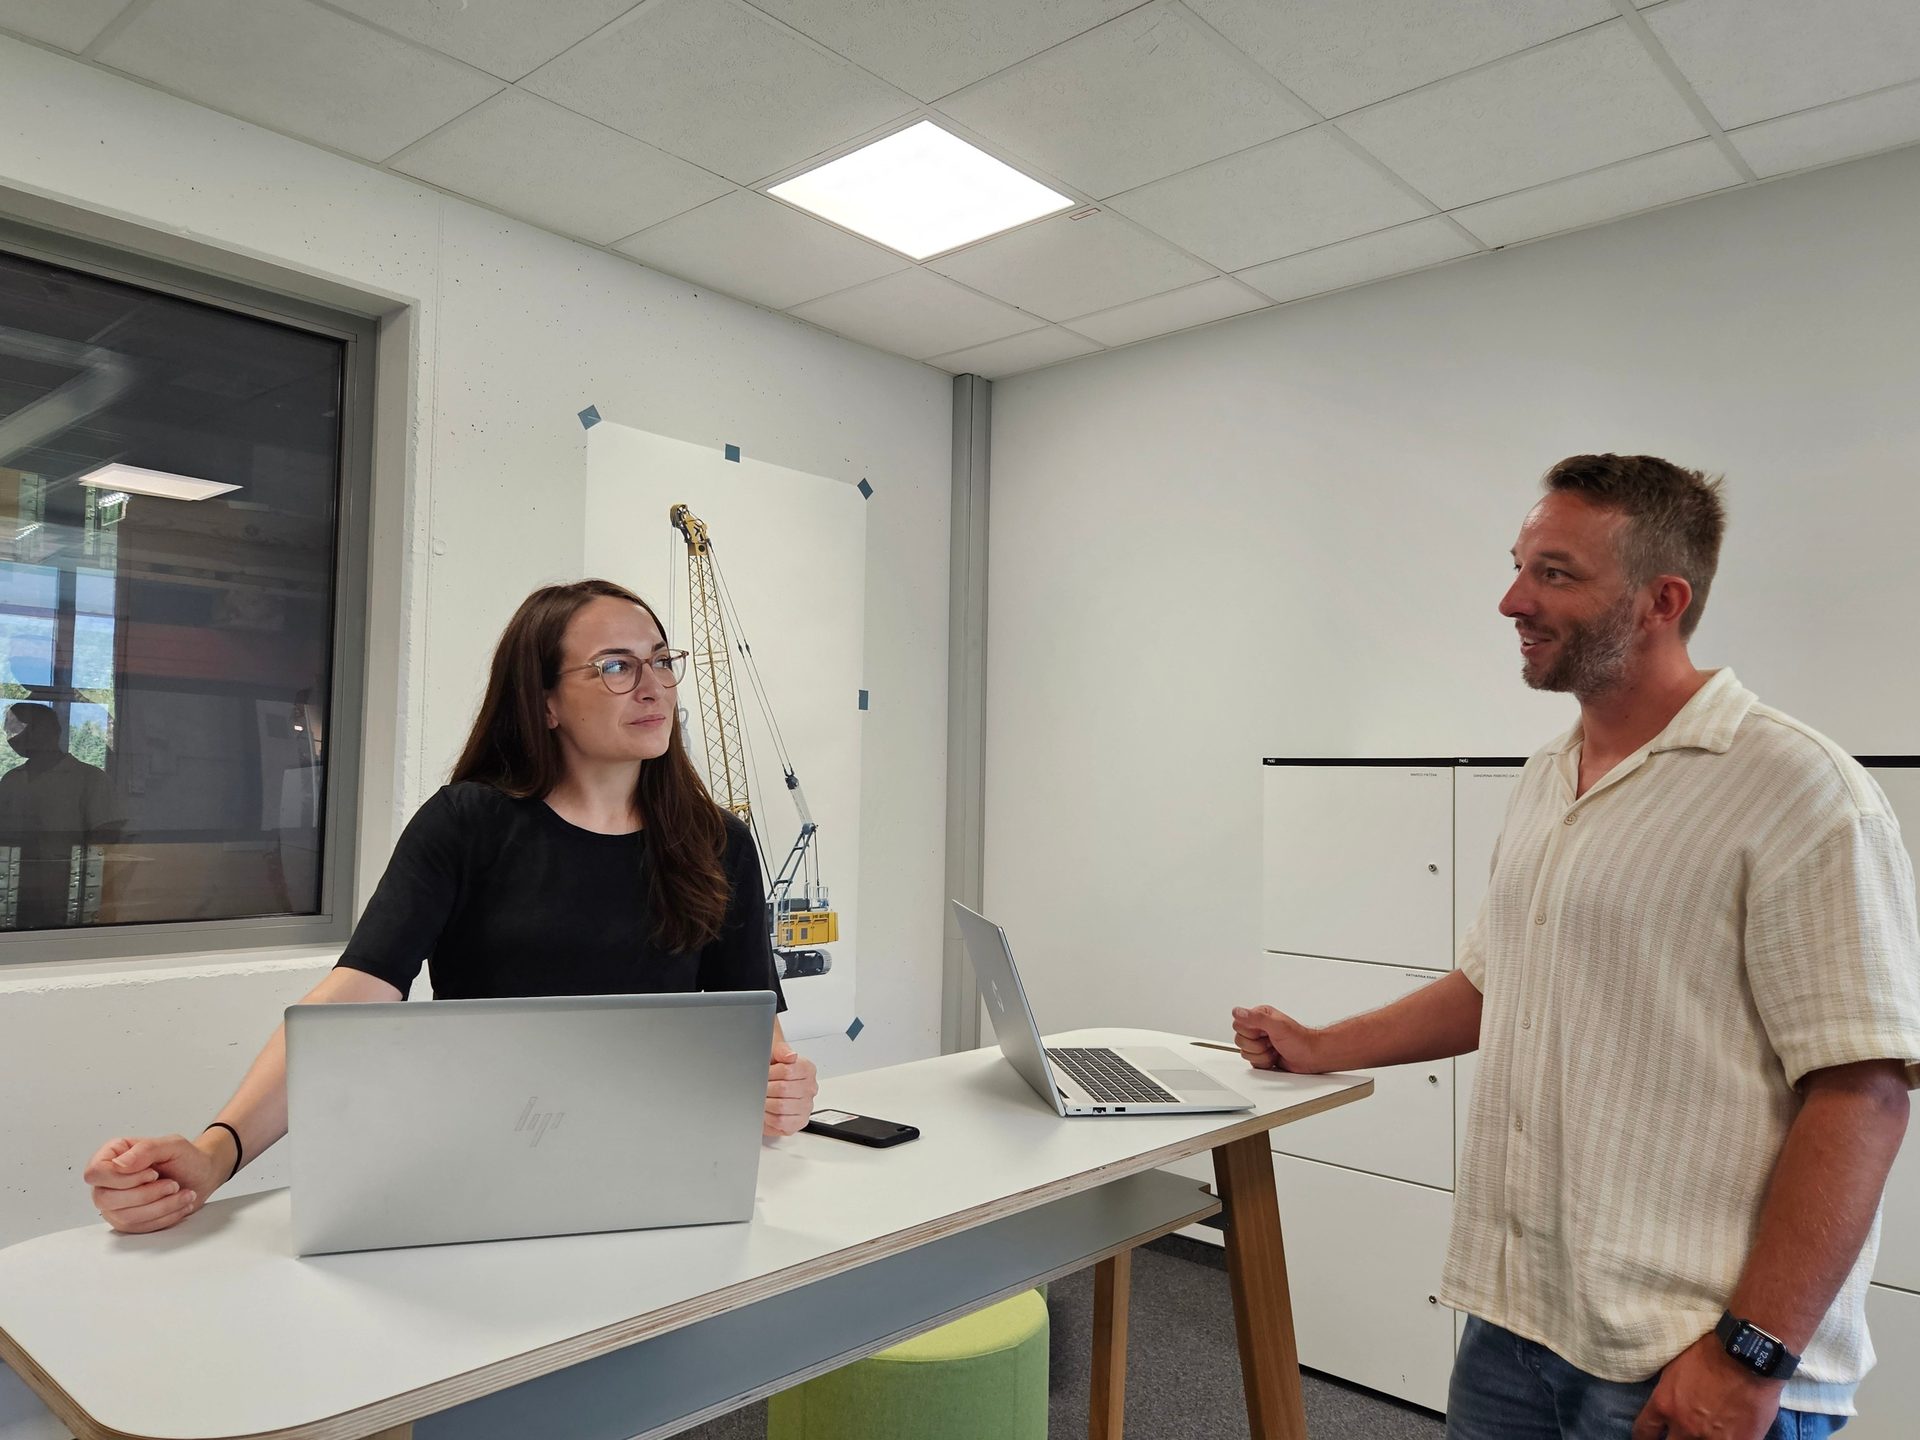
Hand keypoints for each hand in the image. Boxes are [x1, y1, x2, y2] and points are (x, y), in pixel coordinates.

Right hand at [82, 1133, 226, 1233]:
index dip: (122, 1178)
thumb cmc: (185, 1158)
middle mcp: (107, 1181)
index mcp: (112, 1155)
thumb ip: (145, 1150)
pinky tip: (178, 1205)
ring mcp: (114, 1204)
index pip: (95, 1173)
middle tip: (173, 1184)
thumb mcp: (172, 1144)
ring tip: (181, 1193)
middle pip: (106, 1199)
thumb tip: (119, 1164)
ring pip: (124, 1216)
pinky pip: (137, 1228)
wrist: (201, 1175)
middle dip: (147, 1194)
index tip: (152, 1173)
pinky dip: (163, 1218)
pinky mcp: (126, 1221)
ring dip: (160, 1206)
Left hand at [765, 1041, 817, 1136]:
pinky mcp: (799, 1121)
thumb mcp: (775, 1052)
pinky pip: (781, 1122)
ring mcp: (806, 1106)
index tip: (763, 1073)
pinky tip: (766, 1110)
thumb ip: (782, 1050)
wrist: (770, 1083)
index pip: (787, 1071)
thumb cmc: (773, 1068)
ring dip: (766, 1102)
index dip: (770, 1073)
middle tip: (759, 1087)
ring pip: (781, 1107)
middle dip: (765, 1088)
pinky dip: (769, 1117)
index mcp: (807, 1069)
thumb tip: (790, 1055)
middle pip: (783, 1089)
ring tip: (761, 1098)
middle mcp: (810, 1088)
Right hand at [1231, 1005, 1324, 1072]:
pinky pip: (1252, 1062)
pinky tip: (1274, 1057)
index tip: (1264, 1034)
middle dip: (1257, 1046)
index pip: (1238, 1024)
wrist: (1311, 1056)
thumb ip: (1256, 1017)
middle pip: (1240, 1040)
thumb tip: (1237, 1011)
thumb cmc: (1300, 1040)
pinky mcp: (1262, 1055)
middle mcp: (1258, 1028)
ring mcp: (1259, 1042)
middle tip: (1271, 1043)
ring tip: (1274, 1050)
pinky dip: (1263, 1062)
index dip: (1250, 1033)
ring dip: (1261, 1055)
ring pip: (1245, 1053)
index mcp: (1259, 1016)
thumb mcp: (1277, 1026)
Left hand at [1631, 1332, 1784, 1439]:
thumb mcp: (1676, 1368)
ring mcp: (1712, 1438)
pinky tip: (1730, 1435)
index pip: (1644, 1431)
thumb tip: (1669, 1402)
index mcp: (1665, 1404)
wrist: (1747, 1356)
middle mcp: (1685, 1426)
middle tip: (1680, 1433)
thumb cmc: (1711, 1352)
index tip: (1649, 1437)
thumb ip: (1670, 1392)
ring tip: (1705, 1434)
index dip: (1645, 1436)